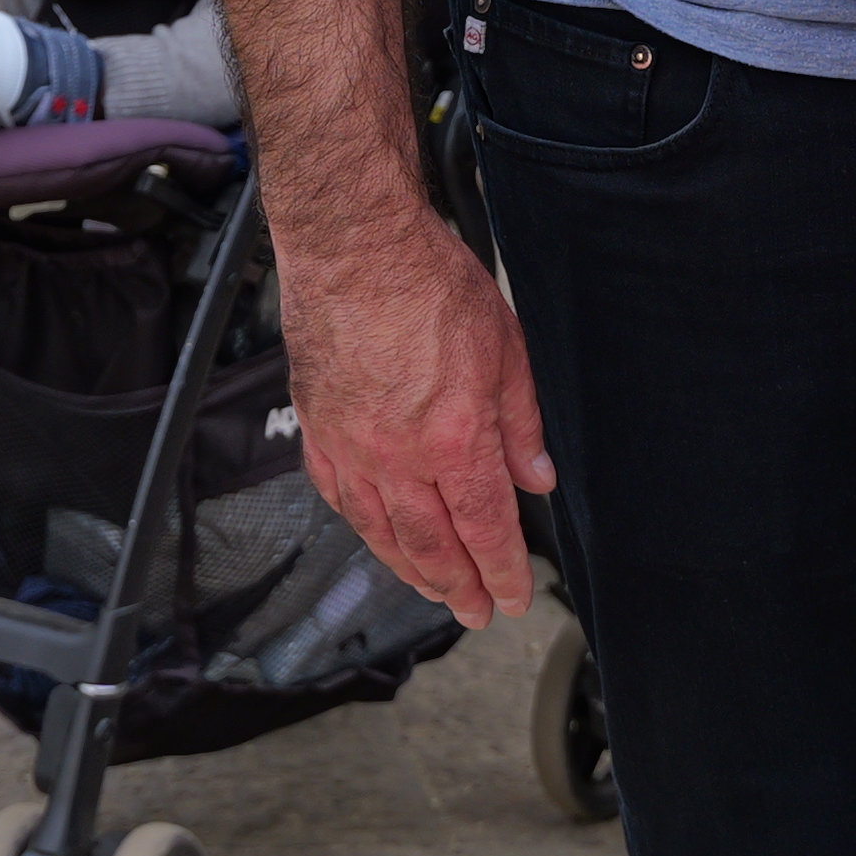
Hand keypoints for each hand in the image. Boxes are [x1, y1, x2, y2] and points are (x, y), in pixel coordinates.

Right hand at [274, 199, 551, 625]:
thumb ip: (522, 423)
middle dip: (460, 588)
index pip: (485, 529)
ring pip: (381, 532)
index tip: (514, 596)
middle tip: (477, 611)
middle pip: (432, 546)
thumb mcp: (505, 348)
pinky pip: (338, 494)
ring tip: (433, 589)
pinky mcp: (318, 426)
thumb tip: (536, 478)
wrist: (353, 244)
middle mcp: (399, 455)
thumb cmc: (427, 282)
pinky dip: (361, 524)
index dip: (503, 572)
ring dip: (411, 570)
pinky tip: (375, 532)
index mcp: (454, 439)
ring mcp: (351, 445)